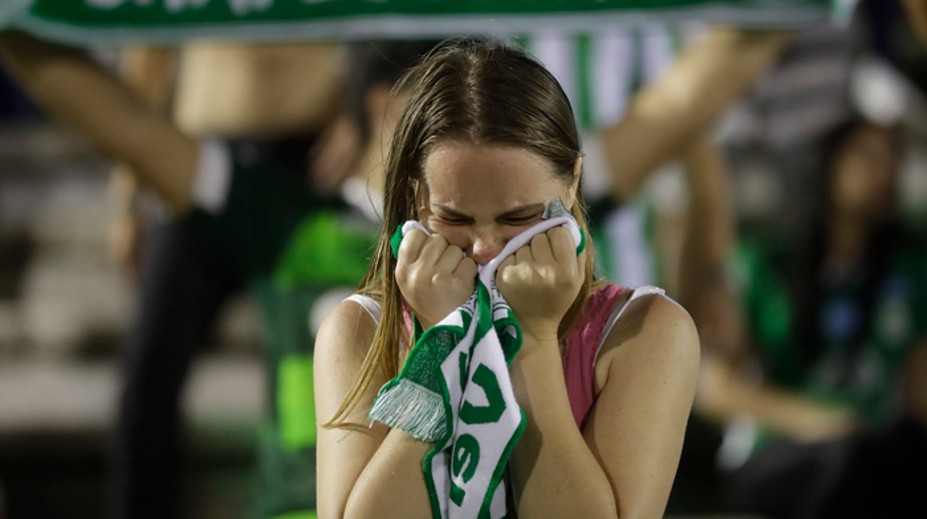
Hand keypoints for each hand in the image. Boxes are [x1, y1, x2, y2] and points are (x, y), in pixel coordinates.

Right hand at [395, 229, 476, 328]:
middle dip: (444, 252)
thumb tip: (415, 225)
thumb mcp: (410, 282)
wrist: (444, 334)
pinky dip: (470, 272)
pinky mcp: (457, 284)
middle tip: (444, 272)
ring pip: (455, 249)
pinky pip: (468, 262)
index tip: (430, 257)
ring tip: (453, 280)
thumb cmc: (429, 302)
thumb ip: (412, 256)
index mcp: (402, 270)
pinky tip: (463, 285)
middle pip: (437, 239)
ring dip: (459, 262)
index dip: (426, 242)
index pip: (414, 235)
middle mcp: (416, 273)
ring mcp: (437, 278)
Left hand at [496, 226, 583, 341]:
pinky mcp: (504, 274)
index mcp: (566, 271)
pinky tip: (517, 276)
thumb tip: (567, 224)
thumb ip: (577, 252)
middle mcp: (545, 271)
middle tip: (541, 263)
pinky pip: (509, 253)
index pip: (559, 232)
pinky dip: (512, 261)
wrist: (531, 326)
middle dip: (540, 246)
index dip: (556, 239)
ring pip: (523, 244)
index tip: (555, 251)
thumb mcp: (577, 281)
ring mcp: (522, 272)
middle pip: (539, 236)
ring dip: (525, 253)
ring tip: (529, 271)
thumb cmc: (556, 300)